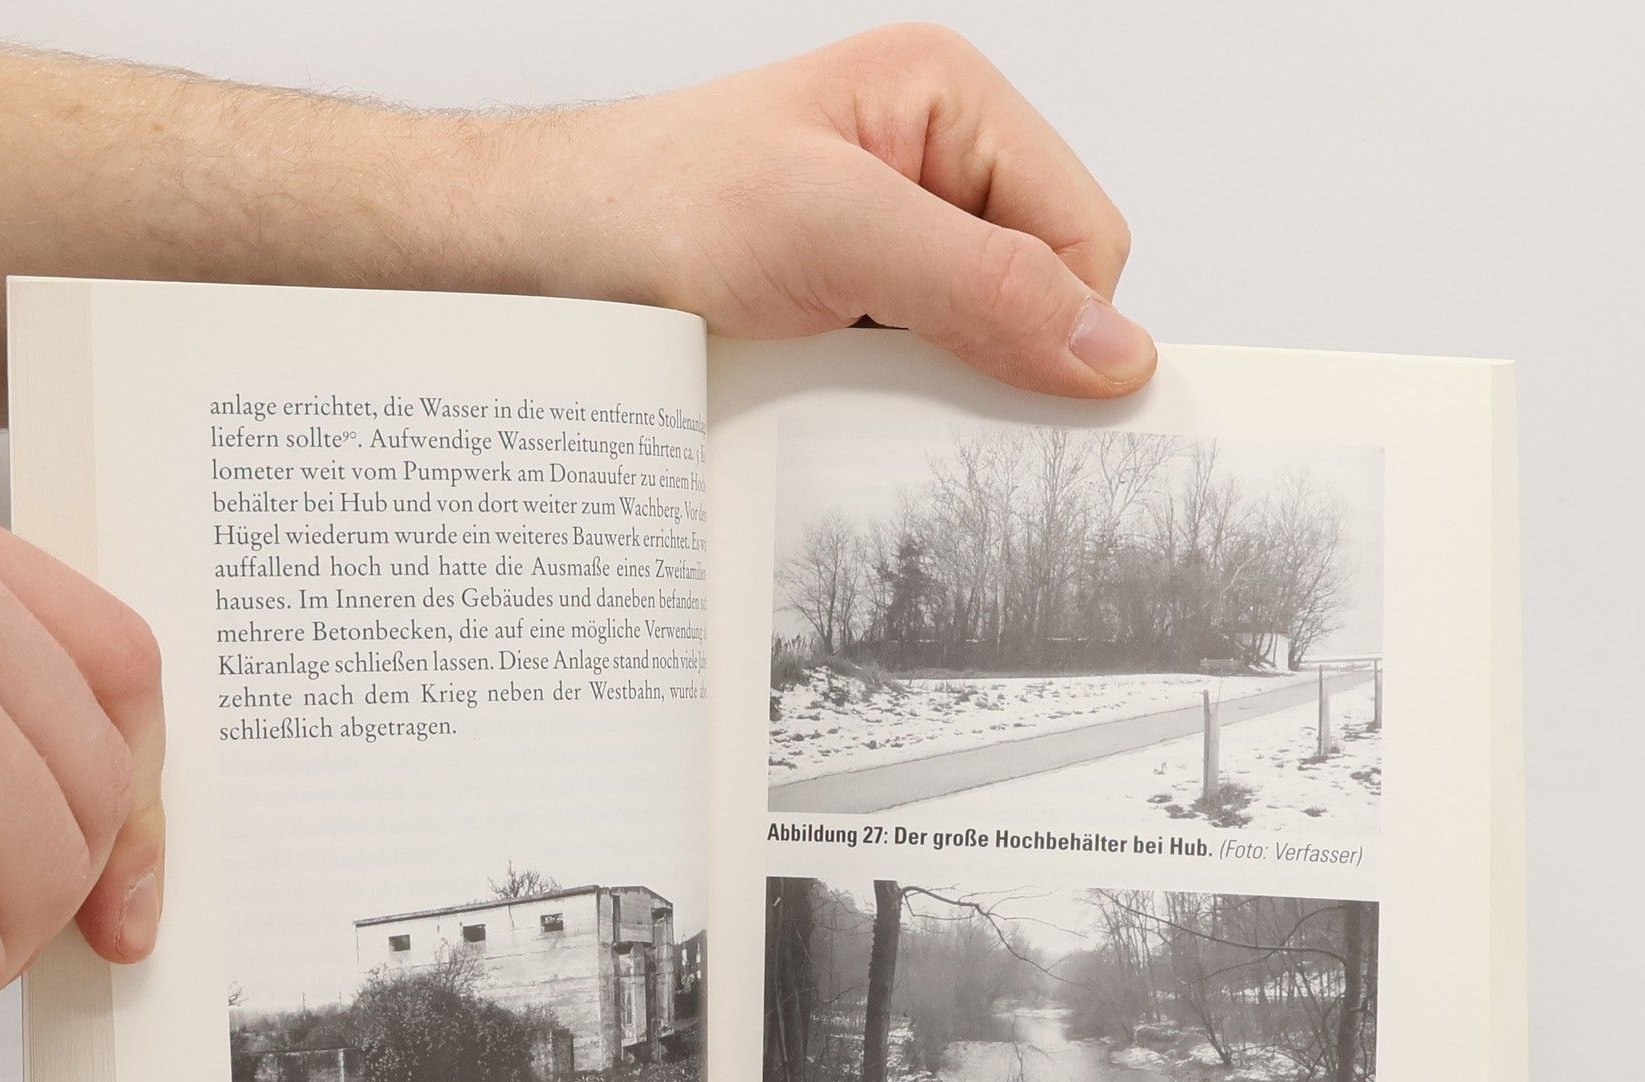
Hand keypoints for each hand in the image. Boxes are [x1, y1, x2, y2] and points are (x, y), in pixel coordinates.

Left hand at [469, 25, 1153, 396]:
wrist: (534, 262)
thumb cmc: (649, 206)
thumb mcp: (833, 232)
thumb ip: (982, 285)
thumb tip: (1110, 353)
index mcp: (948, 105)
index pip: (1085, 238)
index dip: (1063, 323)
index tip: (1016, 390)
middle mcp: (930, 173)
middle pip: (1042, 302)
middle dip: (993, 361)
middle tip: (905, 384)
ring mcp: (891, 252)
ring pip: (982, 356)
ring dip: (931, 395)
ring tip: (843, 383)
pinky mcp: (851, 319)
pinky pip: (916, 386)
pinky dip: (886, 413)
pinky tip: (827, 402)